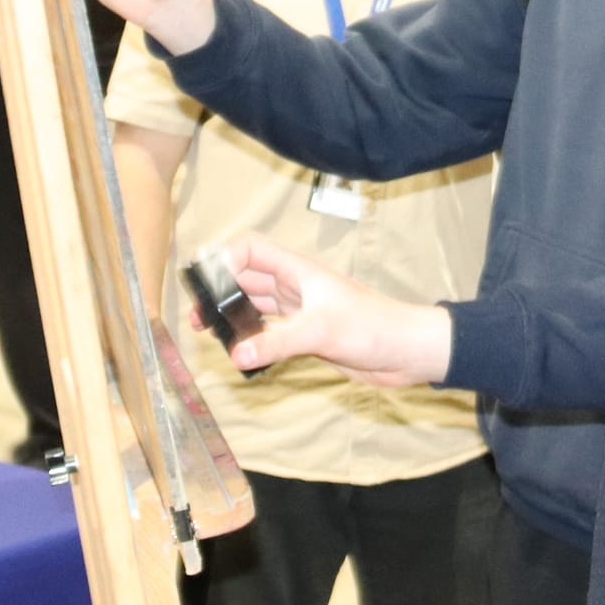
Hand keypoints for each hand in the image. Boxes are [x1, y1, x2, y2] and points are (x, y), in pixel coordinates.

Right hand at [217, 231, 454, 386]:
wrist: (407, 351)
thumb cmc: (373, 327)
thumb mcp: (320, 331)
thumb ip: (276, 342)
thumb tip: (236, 354)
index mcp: (299, 271)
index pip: (253, 250)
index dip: (226, 259)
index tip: (206, 283)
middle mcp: (297, 288)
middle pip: (248, 279)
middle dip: (221, 293)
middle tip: (197, 315)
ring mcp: (302, 312)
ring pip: (258, 307)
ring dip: (235, 317)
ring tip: (209, 333)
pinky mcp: (308, 336)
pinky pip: (271, 333)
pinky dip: (254, 340)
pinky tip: (242, 353)